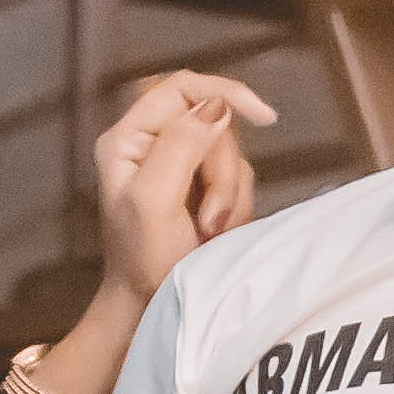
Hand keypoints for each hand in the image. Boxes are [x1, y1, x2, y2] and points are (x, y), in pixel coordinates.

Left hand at [89, 69, 277, 301]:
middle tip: (210, 218)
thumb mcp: (155, 199)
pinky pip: (240, 180)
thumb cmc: (144, 259)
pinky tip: (217, 233)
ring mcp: (180, 168)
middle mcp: (152, 146)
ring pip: (231, 155)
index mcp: (129, 139)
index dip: (224, 92)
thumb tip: (216, 105)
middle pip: (214, 125)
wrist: (152, 306)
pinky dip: (236, 207)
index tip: (264, 116)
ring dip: (230, 196)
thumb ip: (181, 145)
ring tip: (210, 232)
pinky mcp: (203, 189)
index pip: (181, 88)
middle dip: (222, 172)